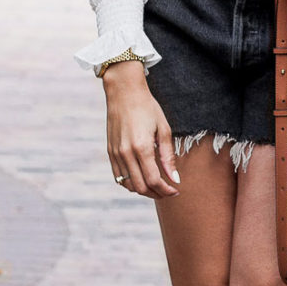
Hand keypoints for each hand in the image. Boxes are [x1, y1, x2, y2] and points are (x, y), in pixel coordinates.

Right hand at [104, 62, 179, 197]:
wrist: (124, 92)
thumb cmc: (147, 107)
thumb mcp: (164, 129)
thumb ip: (168, 156)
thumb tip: (175, 178)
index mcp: (142, 147)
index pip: (154, 180)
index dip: (166, 190)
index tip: (176, 191)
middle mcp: (126, 153)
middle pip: (141, 187)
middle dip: (156, 193)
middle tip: (168, 190)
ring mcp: (116, 153)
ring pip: (128, 185)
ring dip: (143, 190)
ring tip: (156, 186)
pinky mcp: (110, 152)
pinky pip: (119, 176)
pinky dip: (130, 183)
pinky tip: (142, 178)